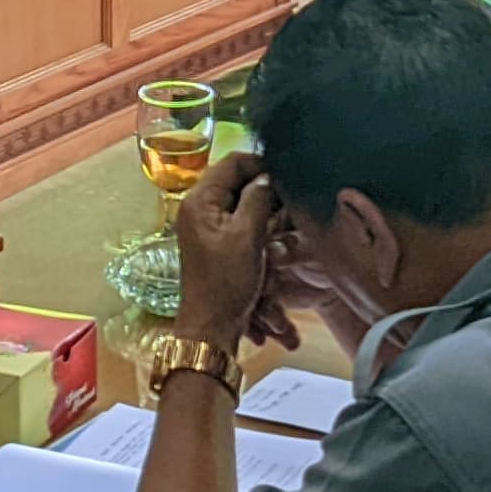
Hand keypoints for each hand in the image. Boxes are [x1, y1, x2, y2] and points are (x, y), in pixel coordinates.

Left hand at [171, 151, 284, 349]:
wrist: (212, 329)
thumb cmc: (227, 283)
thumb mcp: (247, 236)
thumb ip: (258, 199)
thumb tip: (268, 176)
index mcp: (200, 201)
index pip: (231, 162)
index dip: (261, 163)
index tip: (288, 173)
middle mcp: (199, 210)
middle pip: (238, 184)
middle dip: (266, 193)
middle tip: (291, 202)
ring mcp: (207, 229)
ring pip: (243, 207)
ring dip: (266, 215)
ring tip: (286, 226)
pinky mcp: (216, 246)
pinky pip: (242, 228)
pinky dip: (260, 233)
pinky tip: (275, 244)